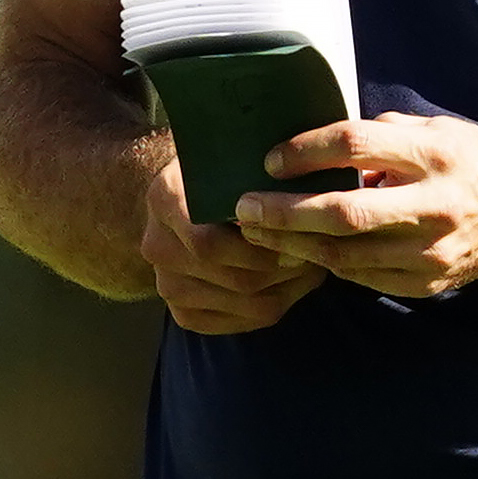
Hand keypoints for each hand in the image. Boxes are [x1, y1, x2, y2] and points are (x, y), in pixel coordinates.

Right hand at [134, 133, 323, 334]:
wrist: (182, 201)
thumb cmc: (221, 172)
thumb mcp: (232, 155)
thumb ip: (258, 170)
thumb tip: (309, 184)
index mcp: (164, 198)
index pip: (210, 241)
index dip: (263, 244)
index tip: (302, 231)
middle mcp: (157, 246)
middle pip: (236, 277)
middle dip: (287, 267)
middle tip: (320, 251)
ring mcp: (167, 284)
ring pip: (246, 303)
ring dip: (289, 288)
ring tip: (312, 265)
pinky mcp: (182, 313)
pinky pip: (239, 323)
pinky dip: (274, 306)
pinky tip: (290, 284)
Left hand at [237, 114, 477, 298]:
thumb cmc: (468, 162)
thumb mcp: (435, 130)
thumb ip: (379, 134)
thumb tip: (314, 140)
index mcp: (435, 154)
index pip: (355, 146)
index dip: (305, 151)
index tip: (271, 159)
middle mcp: (434, 204)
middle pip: (343, 212)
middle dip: (284, 212)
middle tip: (242, 207)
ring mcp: (430, 251)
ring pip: (344, 255)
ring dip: (291, 245)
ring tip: (256, 233)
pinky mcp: (425, 282)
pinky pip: (360, 276)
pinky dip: (324, 263)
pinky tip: (297, 251)